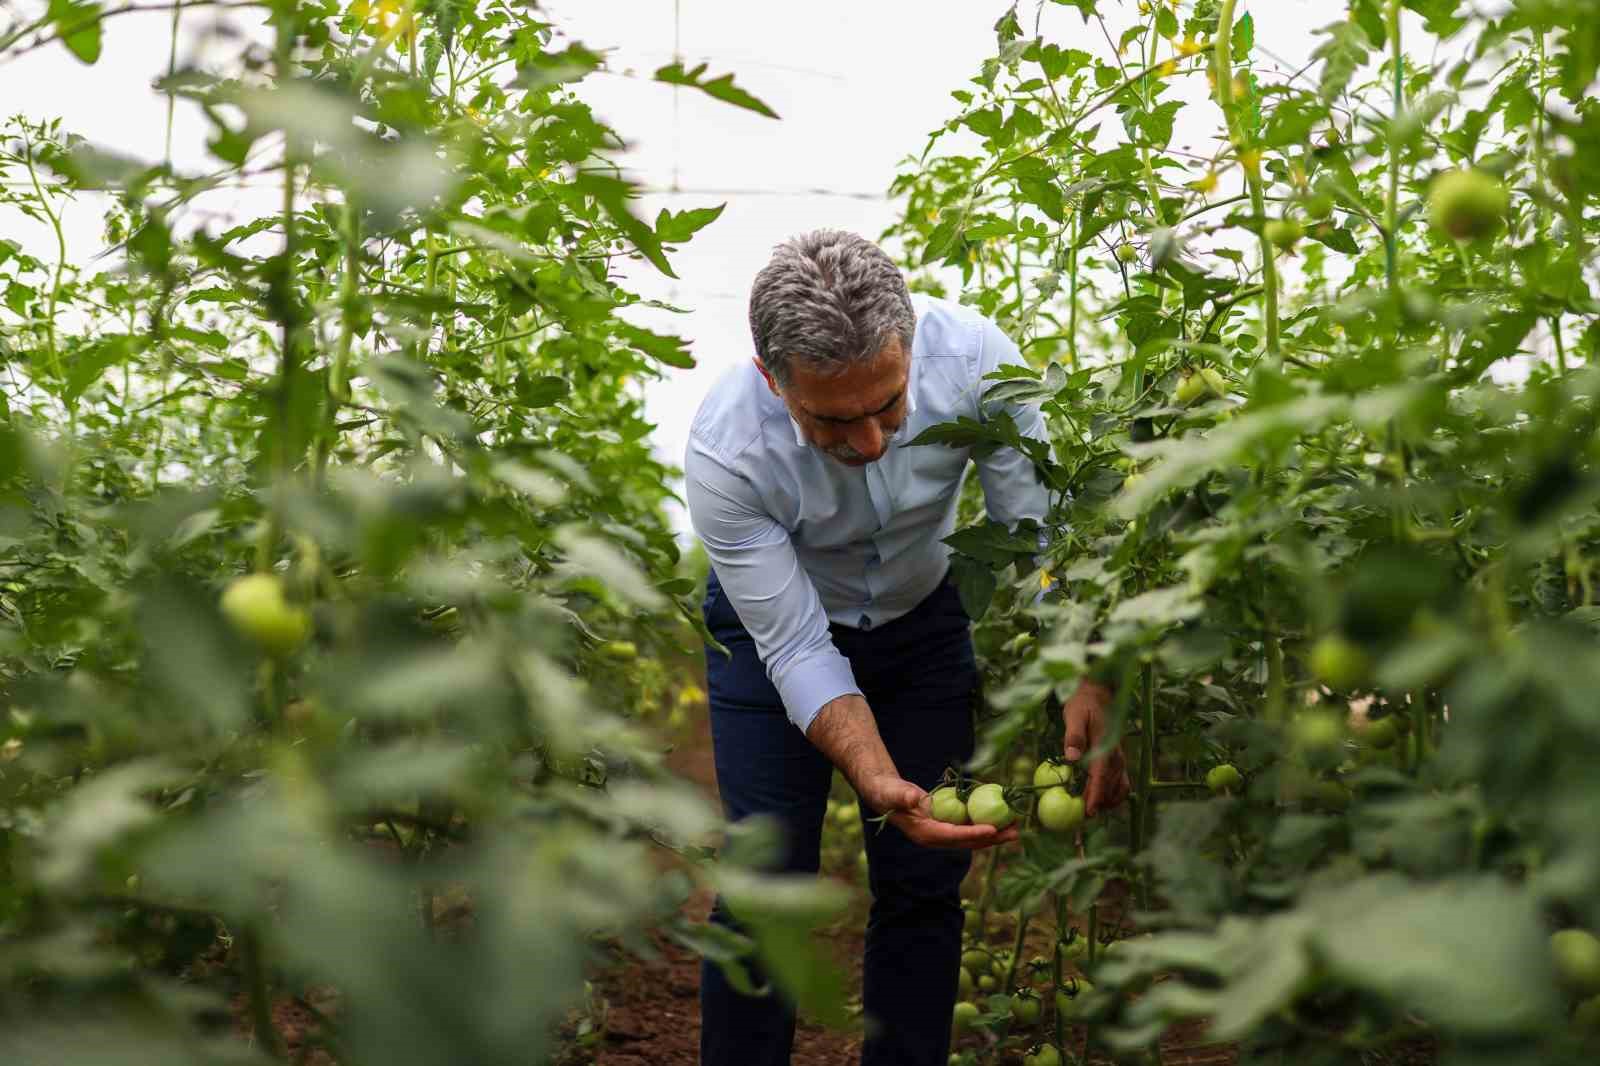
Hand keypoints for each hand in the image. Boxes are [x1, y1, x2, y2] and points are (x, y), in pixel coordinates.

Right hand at [855, 773, 1019, 850]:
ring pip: (972, 837)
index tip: (993, 830)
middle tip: (1014, 832)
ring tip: (1015, 828)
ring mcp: (941, 833)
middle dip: (992, 838)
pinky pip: (968, 827)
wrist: (884, 794)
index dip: (973, 834)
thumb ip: (904, 796)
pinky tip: (1000, 818)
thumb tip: (917, 799)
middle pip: (968, 842)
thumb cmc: (887, 792)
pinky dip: (984, 824)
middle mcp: (935, 838)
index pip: (953, 836)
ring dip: (993, 834)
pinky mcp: (946, 826)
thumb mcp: (893, 792)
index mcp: (924, 833)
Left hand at [1061, 679, 1130, 816]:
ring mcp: (1120, 758)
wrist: (1100, 693)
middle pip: (1110, 787)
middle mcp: (1117, 756)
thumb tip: (1071, 759)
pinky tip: (1101, 800)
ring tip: (1091, 812)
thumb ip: (1073, 737)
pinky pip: (1121, 782)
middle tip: (1082, 820)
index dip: (1095, 796)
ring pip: (1119, 788)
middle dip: (1099, 804)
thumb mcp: (1074, 715)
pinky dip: (1113, 794)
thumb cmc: (1083, 704)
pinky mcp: (1118, 759)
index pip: (1100, 777)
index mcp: (1106, 746)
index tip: (1088, 812)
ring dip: (1107, 801)